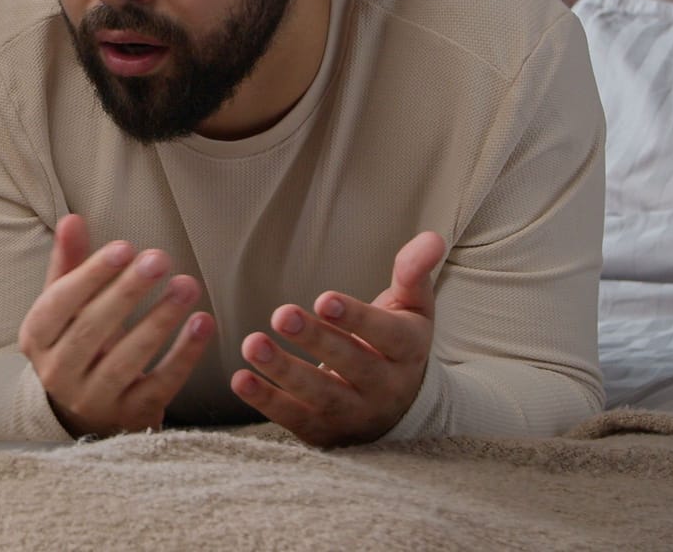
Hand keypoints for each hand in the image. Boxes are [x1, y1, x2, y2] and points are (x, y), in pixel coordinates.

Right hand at [18, 213, 214, 436]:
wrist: (89, 413)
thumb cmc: (78, 343)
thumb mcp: (66, 306)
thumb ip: (71, 264)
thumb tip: (72, 220)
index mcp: (36, 338)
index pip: (59, 304)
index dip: (91, 275)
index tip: (124, 247)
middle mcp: (58, 373)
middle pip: (92, 330)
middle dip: (128, 292)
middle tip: (159, 259)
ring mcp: (94, 400)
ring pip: (127, 359)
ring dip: (159, 320)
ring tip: (186, 285)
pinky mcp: (131, 416)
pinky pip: (161, 384)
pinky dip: (184, 354)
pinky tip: (202, 323)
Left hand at [230, 230, 445, 446]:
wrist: (400, 409)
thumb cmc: (396, 343)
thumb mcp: (413, 308)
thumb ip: (415, 272)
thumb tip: (432, 238)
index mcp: (408, 351)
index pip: (388, 336)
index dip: (357, 319)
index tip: (324, 299)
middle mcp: (386, 388)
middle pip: (352, 364)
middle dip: (316, 340)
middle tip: (282, 315)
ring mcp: (356, 415)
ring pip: (322, 396)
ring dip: (285, 371)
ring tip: (252, 344)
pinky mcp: (326, 434)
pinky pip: (296, 420)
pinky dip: (267, 402)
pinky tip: (240, 379)